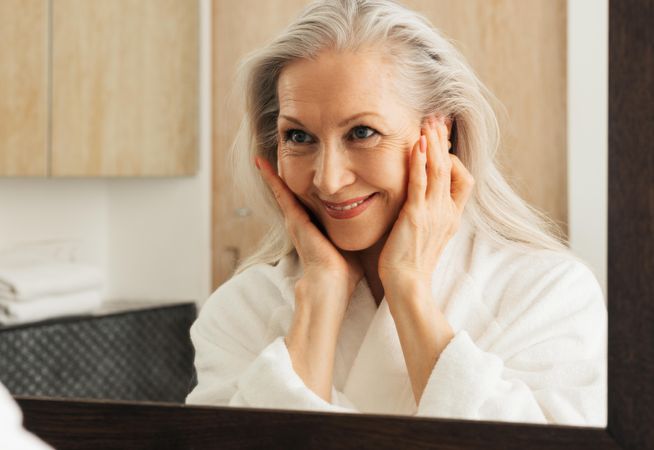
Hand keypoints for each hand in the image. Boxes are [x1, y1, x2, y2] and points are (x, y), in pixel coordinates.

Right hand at [255, 157, 363, 313]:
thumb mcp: (350, 243)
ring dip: (271, 175)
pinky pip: (281, 194)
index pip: (305, 202)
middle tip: (271, 159)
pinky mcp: (294, 220)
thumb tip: (374, 225)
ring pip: (282, 191)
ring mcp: (294, 221)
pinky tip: (262, 164)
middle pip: (290, 194)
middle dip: (281, 178)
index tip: (299, 171)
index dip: (302, 186)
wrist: (331, 285)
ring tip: (260, 159)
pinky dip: (271, 179)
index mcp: (313, 227)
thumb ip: (356, 232)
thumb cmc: (344, 272)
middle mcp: (300, 223)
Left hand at [378, 114, 474, 298]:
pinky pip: (422, 182)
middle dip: (445, 141)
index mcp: (451, 217)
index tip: (441, 144)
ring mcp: (434, 213)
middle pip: (453, 167)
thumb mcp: (426, 236)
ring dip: (435, 143)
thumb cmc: (411, 265)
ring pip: (441, 169)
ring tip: (429, 122)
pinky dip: (422, 161)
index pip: (464, 180)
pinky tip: (418, 143)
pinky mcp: (416, 215)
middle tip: (438, 118)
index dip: (454, 159)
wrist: (407, 285)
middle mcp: (447, 212)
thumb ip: (426, 216)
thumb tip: (418, 204)